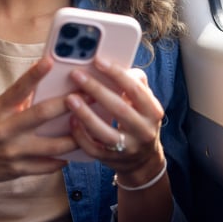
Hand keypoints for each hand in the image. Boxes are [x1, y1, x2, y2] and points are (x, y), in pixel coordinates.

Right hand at [0, 56, 79, 186]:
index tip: (51, 61)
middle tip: (90, 96)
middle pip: (42, 114)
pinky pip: (46, 165)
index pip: (18, 89)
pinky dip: (61, 159)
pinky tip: (73, 154)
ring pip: (53, 145)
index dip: (35, 74)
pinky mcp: (17, 170)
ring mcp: (12, 152)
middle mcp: (5, 130)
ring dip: (74, 136)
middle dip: (69, 104)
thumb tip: (41, 85)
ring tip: (89, 128)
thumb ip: (16, 101)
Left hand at [64, 58, 165, 180]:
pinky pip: (94, 149)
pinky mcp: (112, 160)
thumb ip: (136, 84)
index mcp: (153, 112)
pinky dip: (81, 135)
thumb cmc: (139, 122)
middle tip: (76, 75)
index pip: (135, 89)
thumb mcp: (145, 104)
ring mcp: (128, 148)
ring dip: (86, 114)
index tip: (98, 61)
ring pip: (105, 132)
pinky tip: (71, 121)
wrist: (143, 160)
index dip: (116, 74)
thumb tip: (120, 64)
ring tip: (70, 98)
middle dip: (96, 90)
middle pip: (119, 109)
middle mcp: (144, 130)